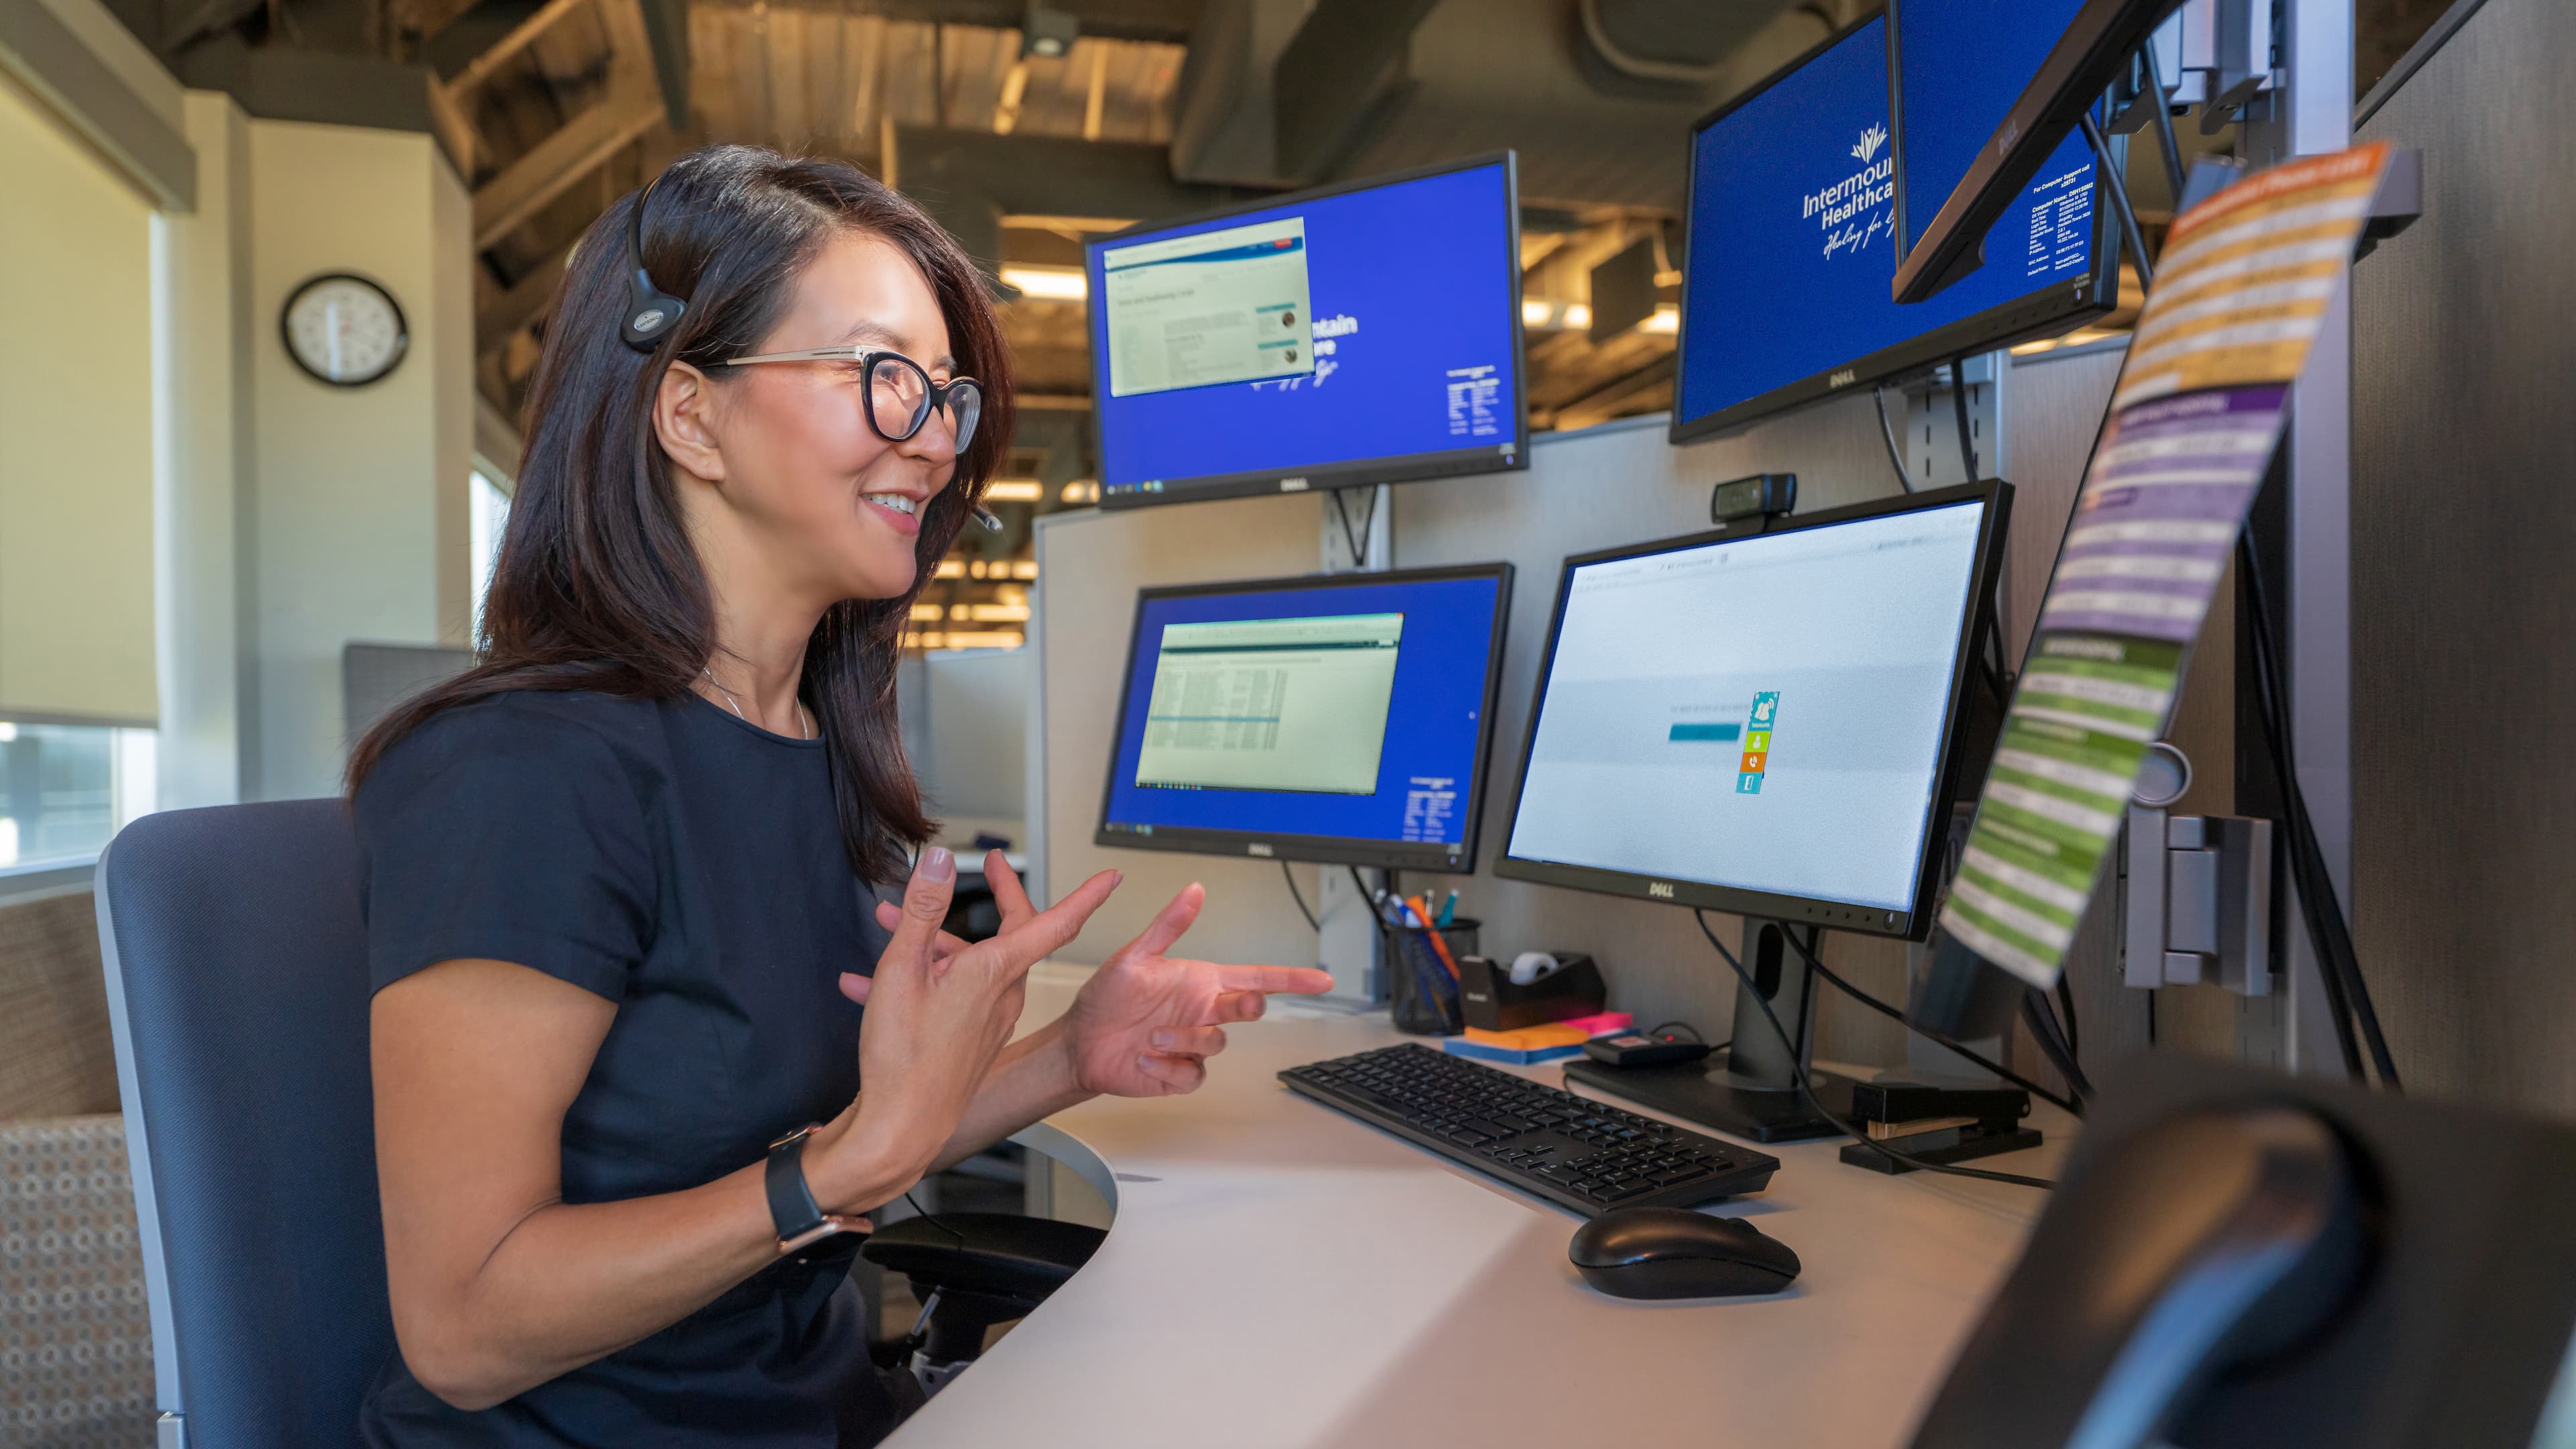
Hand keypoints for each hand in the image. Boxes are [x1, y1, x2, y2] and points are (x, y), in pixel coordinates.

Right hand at [809, 848, 1117, 1209]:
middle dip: (998, 897)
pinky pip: (954, 995)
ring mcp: (988, 1019)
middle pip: (1013, 934)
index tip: (1110, 877)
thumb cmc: (904, 1057)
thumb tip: (941, 860)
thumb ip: (923, 909)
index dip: (1086, 896)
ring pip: (973, 963)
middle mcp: (1002, 995)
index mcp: (996, 972)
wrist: (900, 1129)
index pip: (1056, 923)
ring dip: (933, 941)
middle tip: (990, 868)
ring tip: (886, 924)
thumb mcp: (903, 969)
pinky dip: (922, 979)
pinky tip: (867, 984)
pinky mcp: (971, 1040)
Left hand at [1060, 882, 1333, 1096]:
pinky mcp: (1179, 1073)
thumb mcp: (1134, 956)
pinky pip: (1193, 1075)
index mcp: (1201, 982)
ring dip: (1185, 1038)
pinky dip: (1168, 1067)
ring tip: (1151, 1036)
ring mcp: (1193, 1044)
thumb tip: (1194, 891)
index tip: (1321, 979)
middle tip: (1240, 1002)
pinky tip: (1145, 1057)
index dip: (1292, 979)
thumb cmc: (1105, 998)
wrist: (1079, 1042)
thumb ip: (1168, 925)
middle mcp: (1203, 1012)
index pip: (1258, 977)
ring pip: (1217, 1044)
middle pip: (1247, 1009)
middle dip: (1248, 1006)